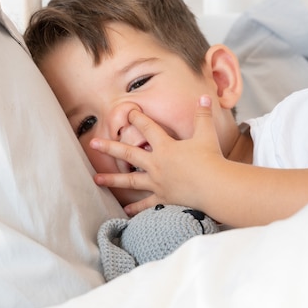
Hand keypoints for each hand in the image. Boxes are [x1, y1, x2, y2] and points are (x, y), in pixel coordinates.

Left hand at [90, 95, 224, 215]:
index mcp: (165, 147)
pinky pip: (146, 204)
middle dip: (109, 147)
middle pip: (128, 153)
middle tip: (93, 143)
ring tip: (96, 179)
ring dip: (112, 179)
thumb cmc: (211, 160)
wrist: (214, 187)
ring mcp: (157, 182)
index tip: (129, 112)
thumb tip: (204, 97)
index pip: (148, 128)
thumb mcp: (207, 134)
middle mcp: (156, 164)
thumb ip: (203, 115)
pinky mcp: (163, 198)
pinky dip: (135, 208)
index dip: (138, 118)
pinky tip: (125, 211)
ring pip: (130, 180)